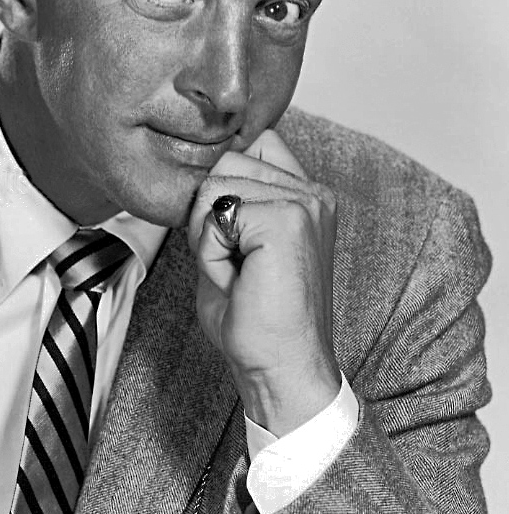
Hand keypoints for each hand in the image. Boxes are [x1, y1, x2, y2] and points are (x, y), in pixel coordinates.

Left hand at [188, 129, 340, 435]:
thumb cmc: (257, 318)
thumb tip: (201, 167)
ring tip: (239, 273)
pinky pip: (215, 215)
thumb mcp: (239, 245)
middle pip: (225, 162)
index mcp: (307, 196)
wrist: (282, 368)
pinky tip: (237, 280)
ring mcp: (304, 202)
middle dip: (210, 215)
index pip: (252, 144)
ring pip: (214, 186)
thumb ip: (229, 202)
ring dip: (209, 236)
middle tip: (236, 263)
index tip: (235, 237)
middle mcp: (313, 192)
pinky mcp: (287, 218)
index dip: (226, 186)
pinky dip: (211, 252)